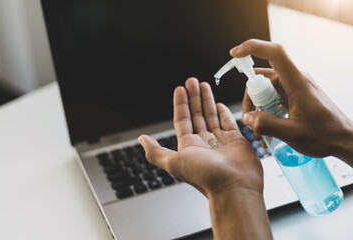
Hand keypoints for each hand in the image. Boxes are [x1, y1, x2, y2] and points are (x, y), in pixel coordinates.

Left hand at [139, 78, 272, 239]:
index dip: (180, 104)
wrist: (234, 188)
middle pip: (196, 114)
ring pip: (211, 116)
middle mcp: (203, 142)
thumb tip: (141, 140)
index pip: (182, 119)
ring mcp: (220, 141)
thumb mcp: (175, 162)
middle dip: (193, 97)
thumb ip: (156, 151)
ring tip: (204, 85)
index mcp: (188, 145)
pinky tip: (219, 103)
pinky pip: (228, 123)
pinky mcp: (236, 141)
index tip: (180, 89)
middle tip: (192, 80)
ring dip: (207, 100)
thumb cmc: (206, 177)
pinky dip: (223, 112)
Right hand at [230, 39, 352, 161]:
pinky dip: (266, 111)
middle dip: (251, 98)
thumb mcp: (292, 133)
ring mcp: (295, 88)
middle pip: (262, 78)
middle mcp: (295, 80)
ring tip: (258, 131)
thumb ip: (266, 124)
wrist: (344, 140)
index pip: (274, 53)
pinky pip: (274, 98)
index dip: (253, 48)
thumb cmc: (325, 135)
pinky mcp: (295, 97)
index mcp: (296, 82)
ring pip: (266, 90)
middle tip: (249, 120)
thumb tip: (247, 118)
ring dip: (258, 108)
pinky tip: (266, 129)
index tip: (235, 53)